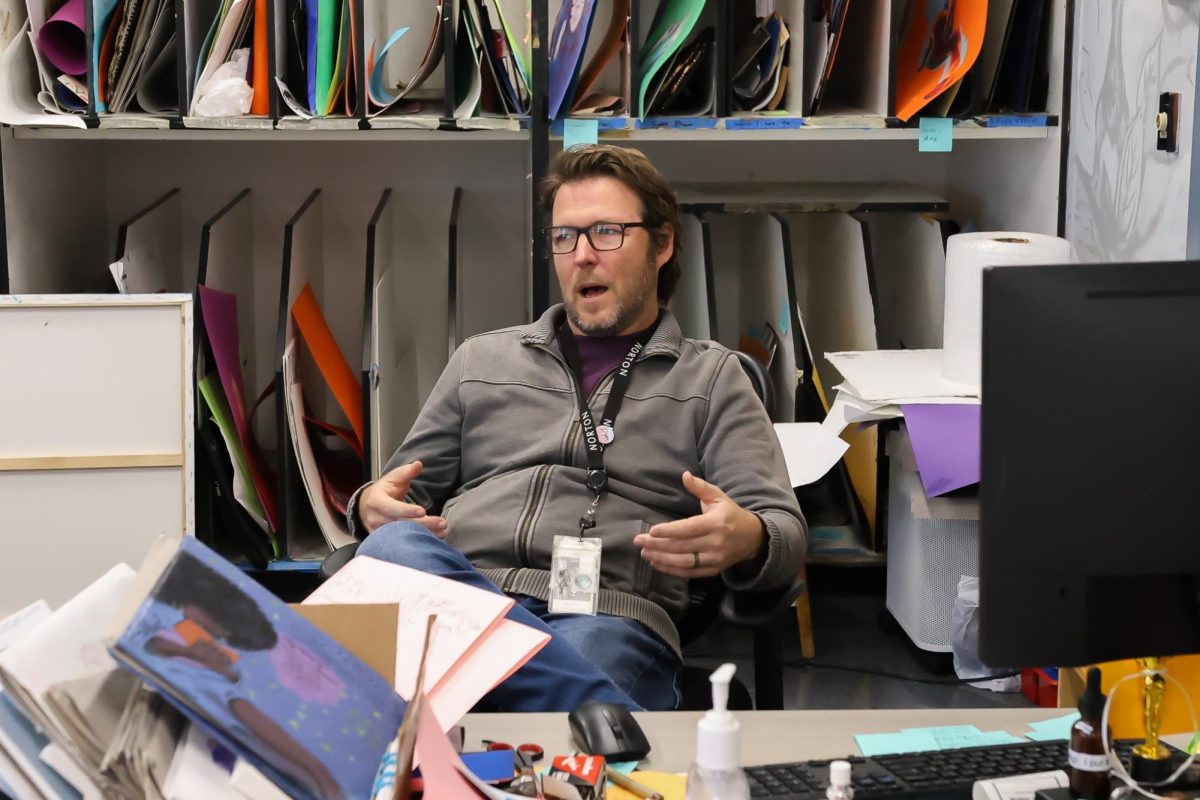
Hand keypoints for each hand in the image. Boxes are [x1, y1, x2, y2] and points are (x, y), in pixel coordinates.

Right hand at [358, 461, 447, 536]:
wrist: (367, 505)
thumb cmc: (384, 490)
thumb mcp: (393, 478)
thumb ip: (406, 472)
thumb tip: (418, 464)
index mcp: (376, 501)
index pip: (392, 508)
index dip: (407, 511)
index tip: (423, 511)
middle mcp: (375, 518)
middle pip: (400, 525)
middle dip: (423, 525)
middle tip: (442, 523)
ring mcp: (378, 532)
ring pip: (402, 536)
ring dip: (424, 534)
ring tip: (442, 533)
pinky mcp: (384, 541)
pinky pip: (401, 543)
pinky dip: (417, 541)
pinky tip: (433, 539)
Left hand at [635, 471, 764, 577]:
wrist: (752, 538)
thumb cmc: (730, 514)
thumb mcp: (718, 497)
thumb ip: (700, 487)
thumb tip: (684, 475)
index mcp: (717, 523)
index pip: (690, 528)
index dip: (670, 530)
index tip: (652, 530)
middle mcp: (716, 542)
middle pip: (683, 546)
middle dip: (658, 545)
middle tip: (639, 541)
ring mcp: (715, 559)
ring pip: (685, 562)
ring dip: (662, 558)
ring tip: (645, 553)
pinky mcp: (713, 570)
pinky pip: (690, 572)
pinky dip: (672, 570)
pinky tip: (657, 563)